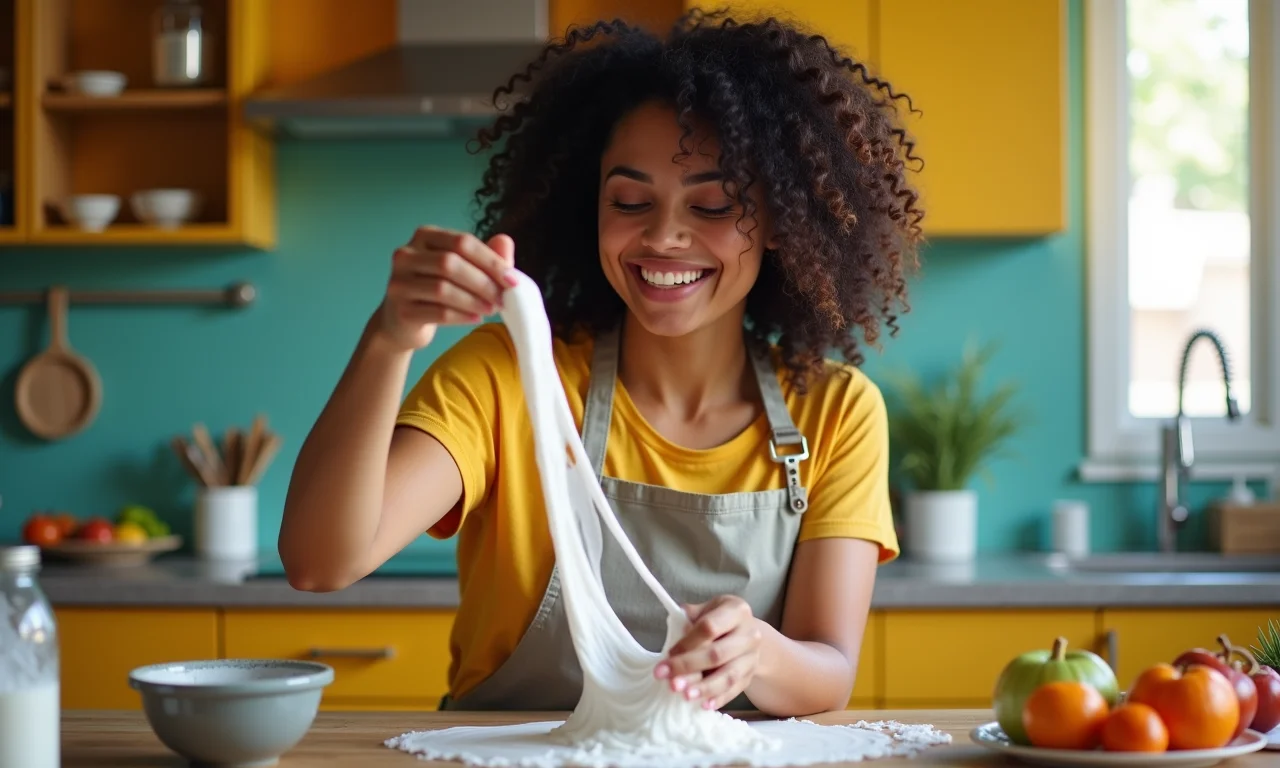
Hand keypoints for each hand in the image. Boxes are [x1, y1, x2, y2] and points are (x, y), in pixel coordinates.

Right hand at [376, 226, 518, 350]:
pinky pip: (437, 312)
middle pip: (450, 263)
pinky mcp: (401, 310)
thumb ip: (486, 255)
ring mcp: (399, 282)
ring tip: (492, 309)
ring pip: (443, 289)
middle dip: (483, 282)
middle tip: (503, 298)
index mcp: (424, 236)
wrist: (403, 322)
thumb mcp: (463, 268)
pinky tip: (476, 318)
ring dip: (474, 300)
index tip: (512, 280)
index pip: (462, 242)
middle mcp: (406, 255)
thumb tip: (505, 242)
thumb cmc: (438, 289)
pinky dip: (462, 316)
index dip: (490, 261)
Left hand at [655, 595, 763, 710]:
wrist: (745, 634)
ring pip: (728, 676)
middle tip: (670, 681)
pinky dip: (719, 699)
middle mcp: (749, 634)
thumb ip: (689, 617)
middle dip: (690, 668)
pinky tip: (703, 705)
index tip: (668, 654)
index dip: (687, 642)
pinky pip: (735, 690)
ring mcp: (753, 657)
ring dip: (704, 688)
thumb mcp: (707, 610)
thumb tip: (674, 629)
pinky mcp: (751, 676)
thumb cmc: (719, 620)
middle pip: (717, 654)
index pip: (709, 627)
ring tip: (685, 696)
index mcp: (736, 610)